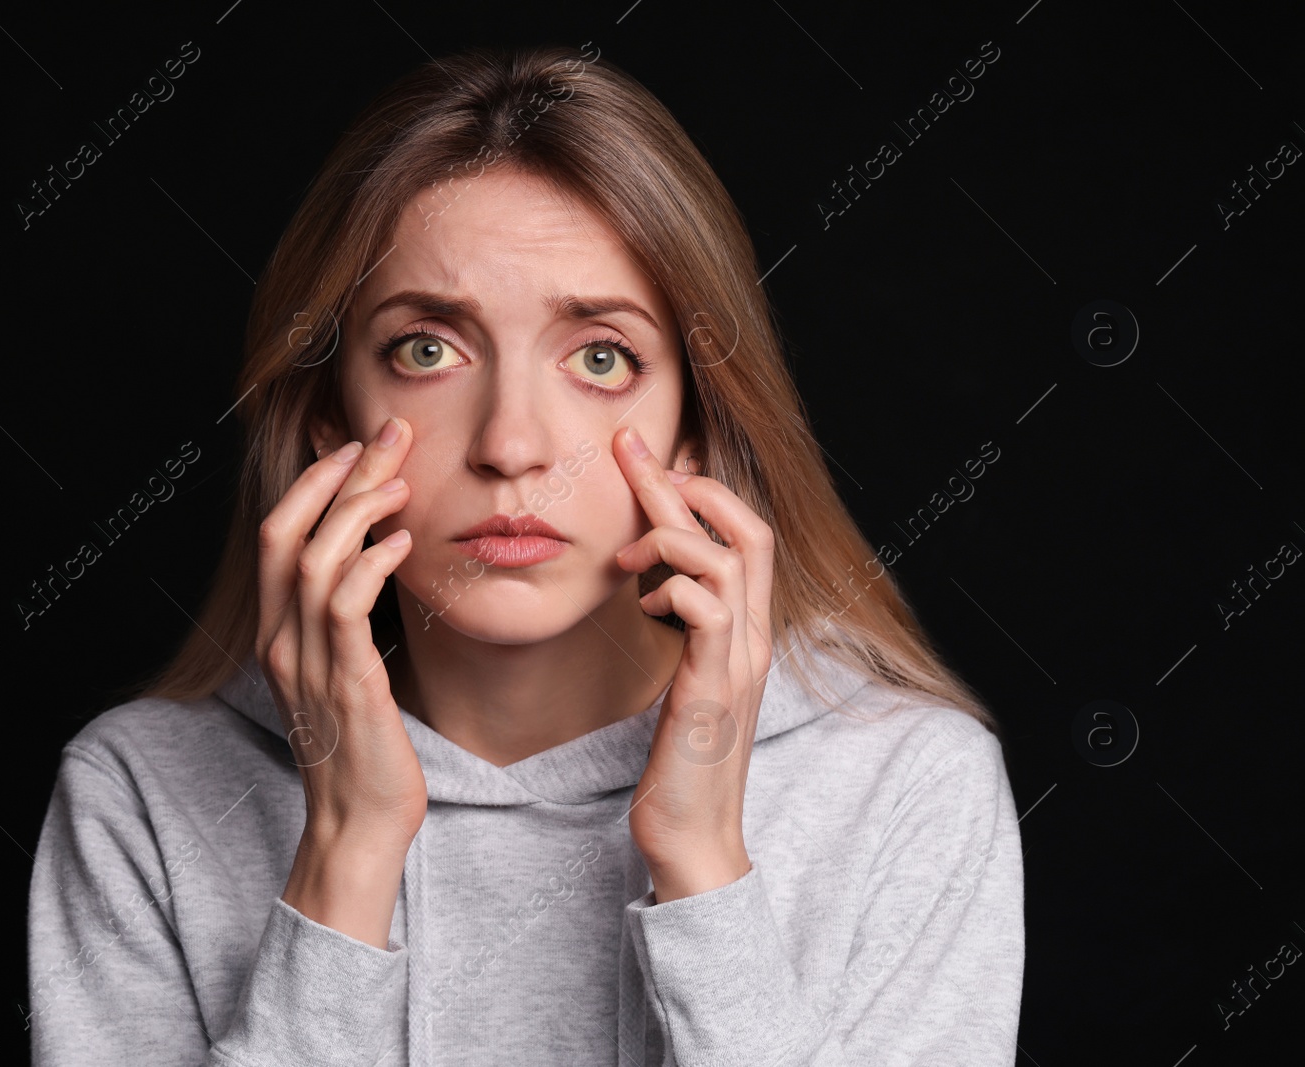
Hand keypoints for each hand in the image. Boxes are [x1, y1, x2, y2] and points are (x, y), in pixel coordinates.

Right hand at [256, 416, 425, 941]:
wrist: (356, 827)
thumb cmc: (362, 752)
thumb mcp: (346, 674)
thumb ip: (347, 622)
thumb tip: (375, 563)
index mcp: (279, 634)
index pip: (278, 535)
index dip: (312, 483)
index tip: (356, 446)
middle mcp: (282, 641)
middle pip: (289, 532)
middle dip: (336, 476)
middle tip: (385, 436)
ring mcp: (308, 662)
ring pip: (313, 560)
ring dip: (357, 511)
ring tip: (400, 482)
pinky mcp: (345, 683)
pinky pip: (345, 607)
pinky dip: (371, 564)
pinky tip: (402, 543)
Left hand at [612, 425, 775, 902]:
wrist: (694, 836)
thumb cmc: (682, 760)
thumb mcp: (685, 679)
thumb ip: (683, 629)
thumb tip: (655, 585)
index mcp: (747, 630)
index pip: (744, 533)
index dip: (701, 490)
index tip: (649, 466)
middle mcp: (753, 636)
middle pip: (741, 528)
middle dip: (681, 481)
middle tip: (628, 446)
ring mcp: (738, 661)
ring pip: (727, 557)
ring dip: (669, 537)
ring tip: (626, 554)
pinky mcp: (712, 690)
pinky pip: (706, 611)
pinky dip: (672, 589)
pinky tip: (643, 604)